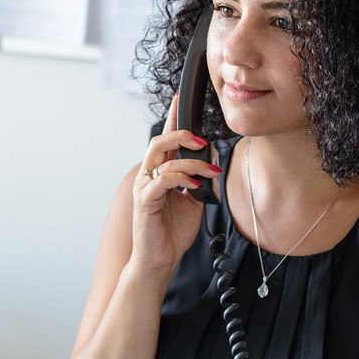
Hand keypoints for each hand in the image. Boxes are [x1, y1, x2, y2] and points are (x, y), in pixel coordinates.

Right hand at [130, 94, 221, 274]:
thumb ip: (199, 183)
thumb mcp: (193, 203)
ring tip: (210, 170)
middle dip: (182, 133)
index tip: (180, 98)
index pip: (166, 140)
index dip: (173, 117)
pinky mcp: (145, 201)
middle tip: (203, 140)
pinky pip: (163, 179)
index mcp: (160, 173)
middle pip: (160, 141)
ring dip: (191, 160)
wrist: (159, 260)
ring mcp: (144, 187)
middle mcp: (149, 175)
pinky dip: (182, 178)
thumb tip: (213, 167)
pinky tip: (196, 186)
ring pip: (161, 156)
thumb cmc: (172, 233)